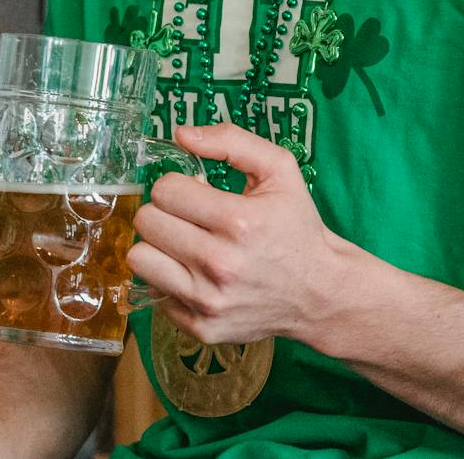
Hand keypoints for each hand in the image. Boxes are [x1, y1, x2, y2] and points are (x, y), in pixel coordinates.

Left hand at [129, 121, 353, 346]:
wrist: (323, 294)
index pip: (164, 190)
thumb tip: (181, 135)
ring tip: (186, 245)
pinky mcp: (202, 328)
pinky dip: (169, 281)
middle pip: (147, 222)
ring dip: (159, 247)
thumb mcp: (279, 171)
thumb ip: (231, 141)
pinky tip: (197, 276)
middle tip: (192, 220)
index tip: (199, 195)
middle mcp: (221, 265)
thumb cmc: (296, 228)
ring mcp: (210, 301)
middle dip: (166, 214)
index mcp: (239, 222)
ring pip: (140, 258)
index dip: (179, 187)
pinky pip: (153, 293)